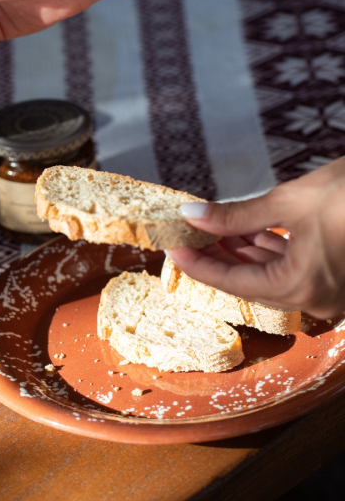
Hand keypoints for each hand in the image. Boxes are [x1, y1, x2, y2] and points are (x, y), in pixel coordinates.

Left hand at [167, 157, 344, 319]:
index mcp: (300, 287)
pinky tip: (247, 230)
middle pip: (248, 281)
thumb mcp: (291, 200)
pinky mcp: (338, 278)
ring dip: (240, 252)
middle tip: (188, 235)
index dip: (196, 263)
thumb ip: (235, 215)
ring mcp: (330, 292)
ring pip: (270, 275)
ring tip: (211, 229)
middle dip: (216, 256)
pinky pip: (292, 269)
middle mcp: (315, 300)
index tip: (172, 246)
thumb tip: (192, 215)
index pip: (229, 282)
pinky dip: (268, 251)